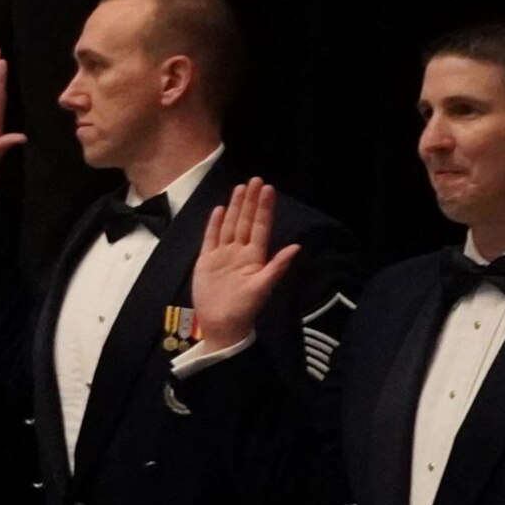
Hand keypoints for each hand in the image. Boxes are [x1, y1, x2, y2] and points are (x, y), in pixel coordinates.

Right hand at [191, 179, 300, 349]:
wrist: (221, 324)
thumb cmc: (245, 309)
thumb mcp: (263, 287)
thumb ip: (278, 266)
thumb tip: (296, 247)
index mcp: (254, 256)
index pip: (260, 226)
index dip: (263, 208)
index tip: (268, 189)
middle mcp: (239, 252)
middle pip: (245, 221)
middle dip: (250, 201)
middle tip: (255, 180)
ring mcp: (222, 255)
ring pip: (229, 225)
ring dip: (234, 207)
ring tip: (240, 188)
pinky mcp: (207, 261)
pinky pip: (210, 238)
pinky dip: (214, 224)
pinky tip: (218, 210)